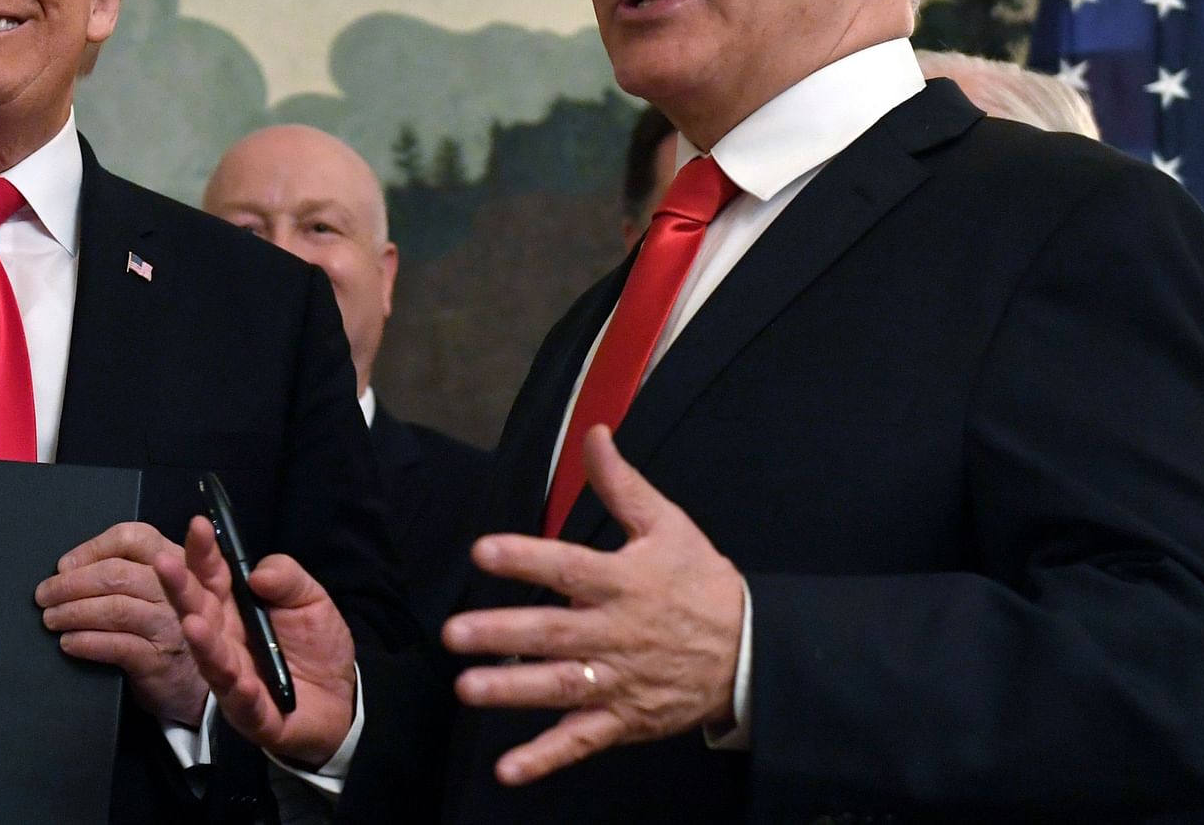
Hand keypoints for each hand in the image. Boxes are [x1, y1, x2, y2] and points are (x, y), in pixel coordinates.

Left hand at [36, 521, 206, 725]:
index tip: (64, 565)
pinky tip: (68, 642)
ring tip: (51, 618)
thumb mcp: (161, 589)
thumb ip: (128, 570)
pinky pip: (116, 645)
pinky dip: (86, 642)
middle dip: (72, 583)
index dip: (93, 548)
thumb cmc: (167, 627)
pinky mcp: (159, 659)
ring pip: (115, 609)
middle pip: (118, 574)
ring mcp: (170, 624)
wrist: (197, 683)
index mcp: (176, 560)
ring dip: (74, 612)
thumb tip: (67, 568)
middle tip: (44, 595)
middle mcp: (178, 589)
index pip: (134, 538)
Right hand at [154, 515, 357, 767]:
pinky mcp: (252, 714)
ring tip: (193, 624)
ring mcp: (234, 678)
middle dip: (181, 587)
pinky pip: (244, 703)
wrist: (341, 700)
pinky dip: (241, 692)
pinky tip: (242, 680)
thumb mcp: (311, 599)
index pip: (212, 574)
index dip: (203, 551)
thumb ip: (287, 578)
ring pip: (212, 659)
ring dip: (202, 643)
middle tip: (165, 562)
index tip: (198, 525)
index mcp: (235, 606)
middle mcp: (224, 639)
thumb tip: (257, 574)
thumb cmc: (316, 644)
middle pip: (198, 611)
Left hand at [442, 425, 743, 785]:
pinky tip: (507, 769)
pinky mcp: (623, 720)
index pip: (569, 567)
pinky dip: (544, 758)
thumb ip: (622, 484)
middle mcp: (616, 633)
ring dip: (513, 691)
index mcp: (624, 582)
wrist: (749, 652)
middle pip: (553, 632)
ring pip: (559, 688)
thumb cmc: (701, 583)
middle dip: (502, 633)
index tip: (483, 551)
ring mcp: (618, 682)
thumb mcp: (668, 526)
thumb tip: (594, 433)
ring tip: (468, 689)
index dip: (526, 558)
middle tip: (454, 633)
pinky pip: (580, 742)